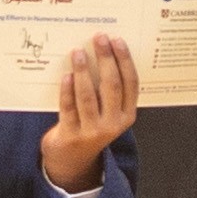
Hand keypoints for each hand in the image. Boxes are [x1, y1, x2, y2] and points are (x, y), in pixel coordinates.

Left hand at [39, 34, 142, 188]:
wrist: (72, 159)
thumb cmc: (91, 126)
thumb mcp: (108, 113)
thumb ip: (108, 90)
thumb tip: (101, 52)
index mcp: (127, 115)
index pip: (130, 83)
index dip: (124, 60)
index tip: (116, 40)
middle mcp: (113, 124)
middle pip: (111, 86)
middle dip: (106, 59)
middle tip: (99, 38)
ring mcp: (92, 131)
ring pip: (89, 96)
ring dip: (83, 71)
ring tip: (78, 52)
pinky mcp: (71, 135)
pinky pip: (69, 108)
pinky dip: (67, 90)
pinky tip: (66, 75)